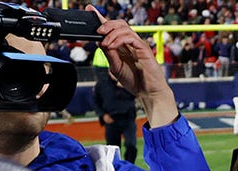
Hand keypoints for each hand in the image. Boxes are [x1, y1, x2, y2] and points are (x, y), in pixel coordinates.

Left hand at [89, 5, 177, 125]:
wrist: (148, 93)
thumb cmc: (135, 81)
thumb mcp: (115, 67)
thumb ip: (109, 54)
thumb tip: (100, 41)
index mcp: (124, 46)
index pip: (112, 29)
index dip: (101, 18)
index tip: (90, 11)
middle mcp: (131, 43)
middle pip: (119, 24)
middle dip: (106, 23)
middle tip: (97, 30)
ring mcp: (138, 45)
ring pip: (124, 28)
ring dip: (110, 33)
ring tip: (104, 43)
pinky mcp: (143, 49)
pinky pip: (130, 37)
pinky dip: (118, 39)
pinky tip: (112, 46)